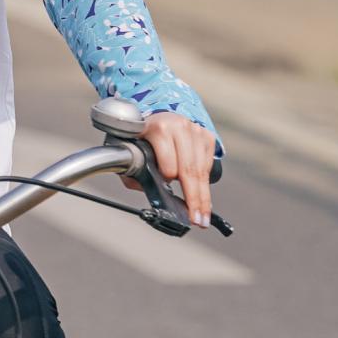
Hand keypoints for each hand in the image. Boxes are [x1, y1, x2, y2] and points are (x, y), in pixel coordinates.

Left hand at [136, 111, 216, 229]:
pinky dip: (205, 184)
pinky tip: (203, 199)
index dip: (168, 177)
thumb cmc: (141, 139)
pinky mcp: (207, 136)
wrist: (156, 116)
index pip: (168, 161)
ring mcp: (196, 130)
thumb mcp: (130, 152)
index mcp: (157, 128)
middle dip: (194, 198)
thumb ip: (134, 172)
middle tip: (196, 220)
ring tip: (202, 217)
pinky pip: (208, 165)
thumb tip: (147, 190)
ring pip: (201, 170)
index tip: (167, 190)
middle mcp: (180, 126)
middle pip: (189, 169)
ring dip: (203, 197)